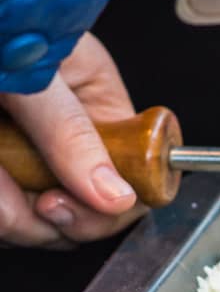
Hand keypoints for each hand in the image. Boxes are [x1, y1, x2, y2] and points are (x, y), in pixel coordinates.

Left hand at [0, 34, 143, 247]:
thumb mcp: (30, 76)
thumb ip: (70, 132)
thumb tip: (115, 194)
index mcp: (93, 97)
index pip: (134, 166)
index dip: (114, 201)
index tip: (74, 207)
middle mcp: (62, 129)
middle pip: (84, 204)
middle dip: (48, 213)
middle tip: (30, 202)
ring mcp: (22, 151)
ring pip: (33, 215)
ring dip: (8, 209)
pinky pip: (3, 208)